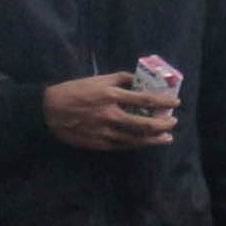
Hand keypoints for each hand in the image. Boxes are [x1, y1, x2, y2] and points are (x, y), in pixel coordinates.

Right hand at [47, 74, 177, 150]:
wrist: (49, 111)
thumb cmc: (74, 92)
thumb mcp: (96, 80)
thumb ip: (119, 79)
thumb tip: (139, 80)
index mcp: (110, 95)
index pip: (144, 98)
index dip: (163, 101)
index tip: (176, 102)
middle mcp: (110, 114)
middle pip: (145, 123)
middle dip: (164, 124)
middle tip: (173, 122)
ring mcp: (106, 131)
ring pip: (137, 139)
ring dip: (155, 139)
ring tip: (167, 137)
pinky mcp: (100, 143)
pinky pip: (125, 146)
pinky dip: (139, 144)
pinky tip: (147, 142)